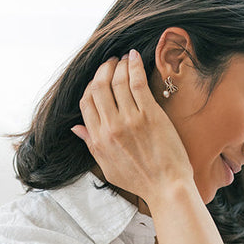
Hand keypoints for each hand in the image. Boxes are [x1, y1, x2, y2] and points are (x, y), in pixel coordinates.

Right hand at [70, 49, 193, 203]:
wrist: (167, 187)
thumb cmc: (140, 180)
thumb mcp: (107, 167)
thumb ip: (91, 145)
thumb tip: (76, 128)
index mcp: (99, 139)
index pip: (86, 102)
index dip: (91, 86)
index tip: (99, 79)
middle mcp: (111, 127)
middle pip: (99, 87)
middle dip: (103, 70)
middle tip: (110, 62)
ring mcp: (131, 119)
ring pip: (118, 82)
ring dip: (118, 65)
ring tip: (122, 58)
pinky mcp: (151, 115)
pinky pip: (137, 83)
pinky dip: (134, 66)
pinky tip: (134, 57)